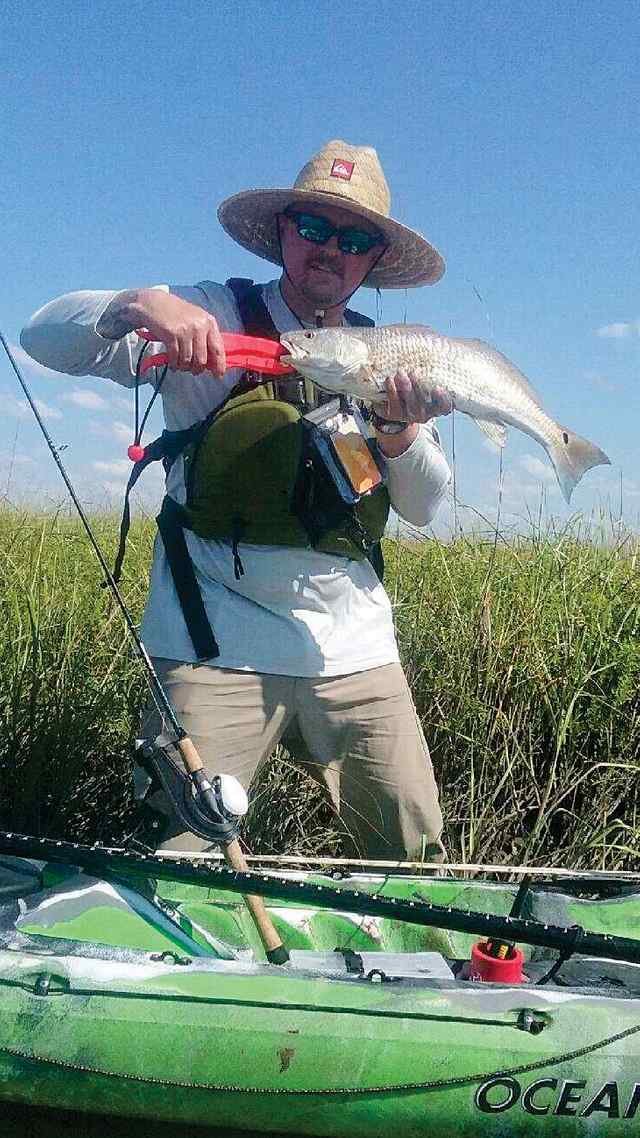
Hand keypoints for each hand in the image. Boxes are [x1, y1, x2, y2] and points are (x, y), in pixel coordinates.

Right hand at [99, 289, 226, 376]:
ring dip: (183, 367)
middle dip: (197, 369)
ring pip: (188, 360)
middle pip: (202, 359)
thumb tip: (213, 363)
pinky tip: (173, 364)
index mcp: (209, 322)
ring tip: (180, 366)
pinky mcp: (171, 334)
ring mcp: (185, 330)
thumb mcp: (196, 320)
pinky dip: (174, 365)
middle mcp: (199, 326)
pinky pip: (175, 358)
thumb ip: (206, 338)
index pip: (218, 348)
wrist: (153, 303)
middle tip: (193, 371)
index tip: (218, 376)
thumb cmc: (177, 314)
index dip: (219, 365)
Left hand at [381, 369, 452, 422]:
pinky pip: (394, 403)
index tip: (437, 388)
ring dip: (405, 388)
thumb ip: (431, 372)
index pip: (445, 407)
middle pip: (423, 403)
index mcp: (436, 407)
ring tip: (401, 373)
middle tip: (414, 372)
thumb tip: (437, 347)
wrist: (396, 404)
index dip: (443, 400)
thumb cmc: (417, 388)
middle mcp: (425, 414)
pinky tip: (389, 379)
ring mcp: (409, 415)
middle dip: (418, 387)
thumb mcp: (426, 382)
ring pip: (409, 404)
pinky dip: (392, 390)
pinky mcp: (395, 414)